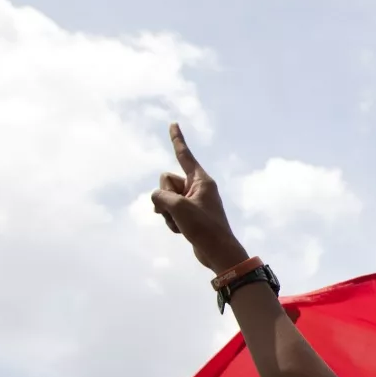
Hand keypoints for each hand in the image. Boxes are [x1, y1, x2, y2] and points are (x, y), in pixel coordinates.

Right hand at [150, 123, 250, 272]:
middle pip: (166, 180)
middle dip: (165, 195)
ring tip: (181, 224)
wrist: (218, 253)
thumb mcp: (178, 208)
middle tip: (178, 211)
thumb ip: (161, 196)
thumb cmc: (204, 228)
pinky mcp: (189, 215)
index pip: (185, 155)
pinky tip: (181, 231)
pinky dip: (171, 221)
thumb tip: (157, 200)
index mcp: (201, 179)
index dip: (177, 139)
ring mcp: (192, 201)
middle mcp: (197, 187)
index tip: (174, 123)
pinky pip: (169, 211)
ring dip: (167, 212)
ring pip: (165, 197)